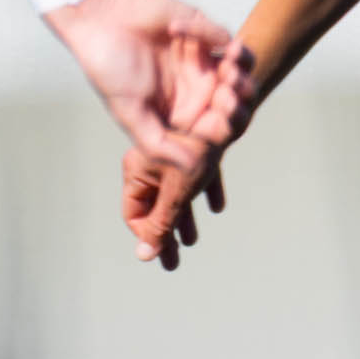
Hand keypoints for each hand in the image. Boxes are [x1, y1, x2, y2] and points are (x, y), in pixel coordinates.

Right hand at [43, 0, 255, 258]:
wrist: (98, 24)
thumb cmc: (109, 70)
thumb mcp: (130, 114)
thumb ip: (158, 144)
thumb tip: (192, 169)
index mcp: (185, 112)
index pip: (219, 126)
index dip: (226, 126)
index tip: (219, 120)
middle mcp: (199, 87)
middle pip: (238, 99)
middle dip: (239, 100)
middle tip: (226, 95)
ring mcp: (204, 59)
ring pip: (242, 68)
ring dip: (241, 69)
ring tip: (226, 67)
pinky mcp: (203, 30)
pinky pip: (223, 36)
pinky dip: (208, 34)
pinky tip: (173, 29)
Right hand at [122, 139, 228, 271]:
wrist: (222, 96)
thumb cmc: (196, 146)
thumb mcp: (176, 191)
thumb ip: (161, 223)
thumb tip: (145, 257)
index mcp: (139, 170)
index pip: (136, 214)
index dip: (149, 237)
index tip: (163, 254)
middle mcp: (153, 162)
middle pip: (157, 207)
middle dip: (167, 234)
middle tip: (173, 262)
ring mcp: (176, 153)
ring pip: (178, 193)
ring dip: (184, 217)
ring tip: (191, 240)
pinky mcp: (199, 144)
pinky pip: (199, 175)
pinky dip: (206, 191)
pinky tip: (216, 207)